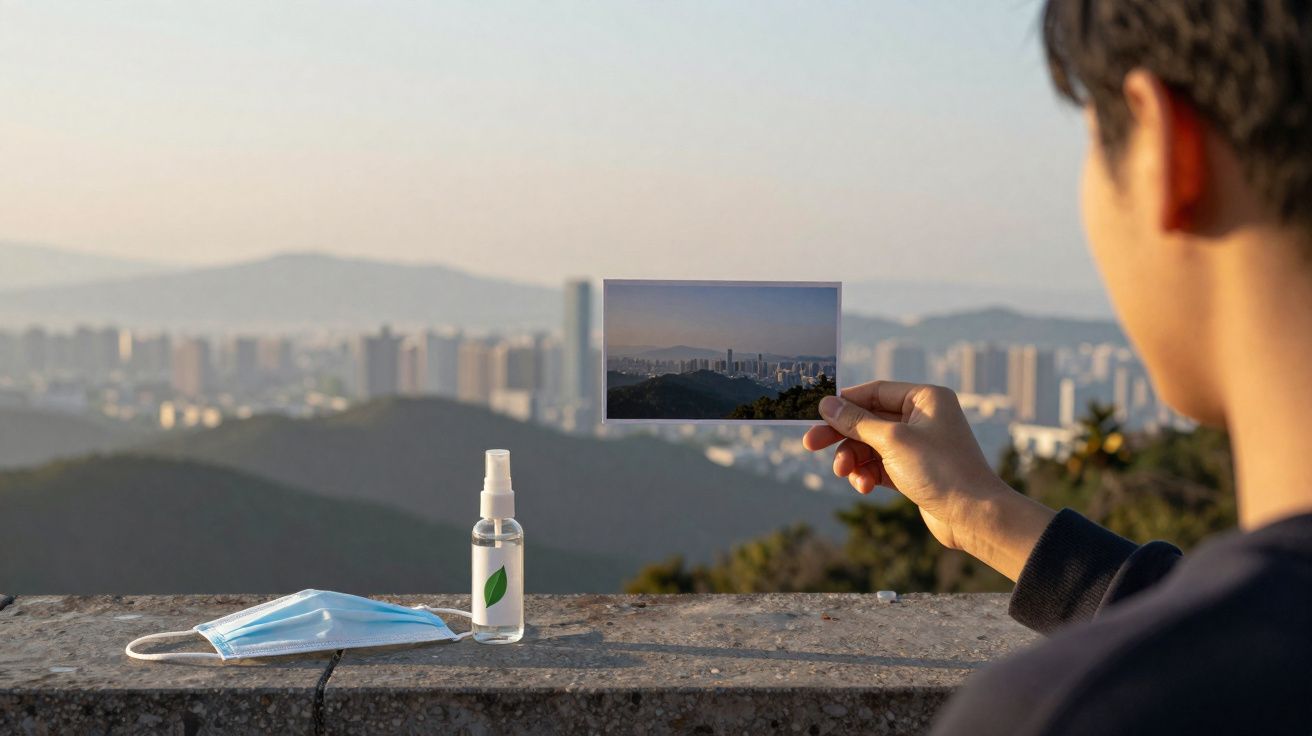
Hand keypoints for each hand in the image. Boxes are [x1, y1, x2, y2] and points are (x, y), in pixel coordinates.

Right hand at [804, 381, 1053, 580]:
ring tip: (845, 474)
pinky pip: (880, 465)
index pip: (874, 391)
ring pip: (871, 445)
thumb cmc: (941, 470)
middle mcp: (923, 418)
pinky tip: (865, 487)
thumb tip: (826, 404)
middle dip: (841, 435)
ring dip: (853, 459)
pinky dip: (868, 474)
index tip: (816, 416)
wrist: (974, 516)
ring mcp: (919, 445)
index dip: (844, 403)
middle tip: (810, 445)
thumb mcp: (892, 440)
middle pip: (868, 419)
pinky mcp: (914, 470)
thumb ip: (856, 421)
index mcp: (925, 399)